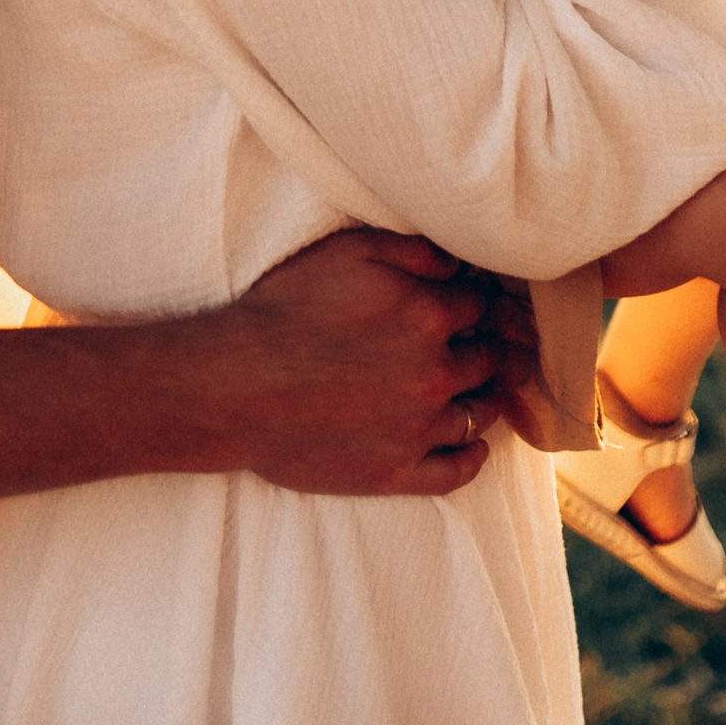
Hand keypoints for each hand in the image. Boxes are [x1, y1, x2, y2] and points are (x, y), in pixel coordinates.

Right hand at [218, 229, 505, 496]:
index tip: (466, 304)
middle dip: (486, 345)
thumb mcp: (350, 252)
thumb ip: (416, 250)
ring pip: (481, 413)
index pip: (482, 305)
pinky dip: (474, 455)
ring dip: (485, 396)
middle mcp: (434, 375)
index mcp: (427, 317)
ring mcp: (418, 430)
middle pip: (490, 358)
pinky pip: (459, 471)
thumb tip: (460, 266)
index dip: (476, 301)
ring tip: (475, 388)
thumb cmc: (285, 310)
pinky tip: (473, 442)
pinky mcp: (396, 473)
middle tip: (477, 343)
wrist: (235, 386)